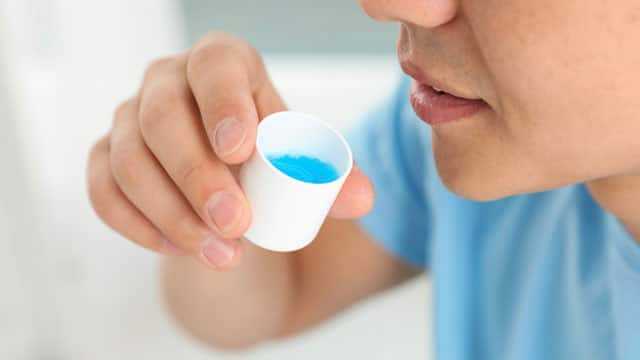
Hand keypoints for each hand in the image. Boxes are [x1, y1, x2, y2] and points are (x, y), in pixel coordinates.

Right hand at [87, 32, 373, 269]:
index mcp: (220, 63)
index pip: (213, 65)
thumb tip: (362, 200)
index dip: (223, 102)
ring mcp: (128, 118)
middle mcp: (166, 81)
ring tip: (221, 253)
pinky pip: (103, 191)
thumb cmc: (264, 154)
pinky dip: (138, 226)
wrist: (223, 175)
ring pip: (128, 161)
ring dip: (172, 214)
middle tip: (238, 223)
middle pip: (162, 118)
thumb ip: (335, 177)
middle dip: (198, 177)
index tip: (242, 151)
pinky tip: (176, 249)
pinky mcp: (106, 157)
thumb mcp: (299, 157)